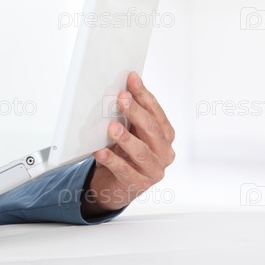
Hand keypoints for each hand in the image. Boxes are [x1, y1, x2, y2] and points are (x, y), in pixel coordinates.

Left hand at [81, 72, 175, 217]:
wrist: (113, 185)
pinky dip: (112, 160)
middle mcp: (163, 152)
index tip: (131, 79)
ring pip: (141, 152)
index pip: (155, 112)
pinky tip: (101, 152)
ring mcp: (152, 170)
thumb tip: (121, 89)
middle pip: (151, 129)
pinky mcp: (137, 185)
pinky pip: (124, 171)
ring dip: (126, 138)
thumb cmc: (123, 154)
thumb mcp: (128, 132)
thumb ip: (128, 115)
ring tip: (111, 127)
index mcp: (164, 135)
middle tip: (121, 98)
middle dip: (136, 112)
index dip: (144, 95)